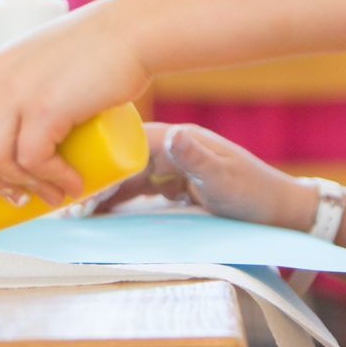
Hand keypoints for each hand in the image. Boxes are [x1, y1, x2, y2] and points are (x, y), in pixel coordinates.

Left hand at [0, 6, 151, 207]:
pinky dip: (52, 180)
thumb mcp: (46, 65)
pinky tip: (72, 185)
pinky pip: (34, 160)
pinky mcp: (45, 107)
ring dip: (24, 187)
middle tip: (18, 201)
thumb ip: (31, 88)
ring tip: (54, 196)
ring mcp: (17, 93)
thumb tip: (31, 140)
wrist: (132, 31)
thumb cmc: (99, 51)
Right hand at [86, 122, 316, 230]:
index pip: (128, 145)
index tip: (78, 182)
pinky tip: (98, 211)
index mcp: (178, 139)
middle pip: (120, 158)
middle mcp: (170, 147)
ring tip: (73, 209)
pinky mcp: (173, 183)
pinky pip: (135, 188)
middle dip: (94, 176)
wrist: (279, 211)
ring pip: (124, 173)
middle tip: (66, 201)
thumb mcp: (224, 180)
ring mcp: (170, 165)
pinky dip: (116, 198)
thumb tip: (174, 135)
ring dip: (101, 189)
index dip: (101, 161)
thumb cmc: (254, 194)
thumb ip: (197, 158)